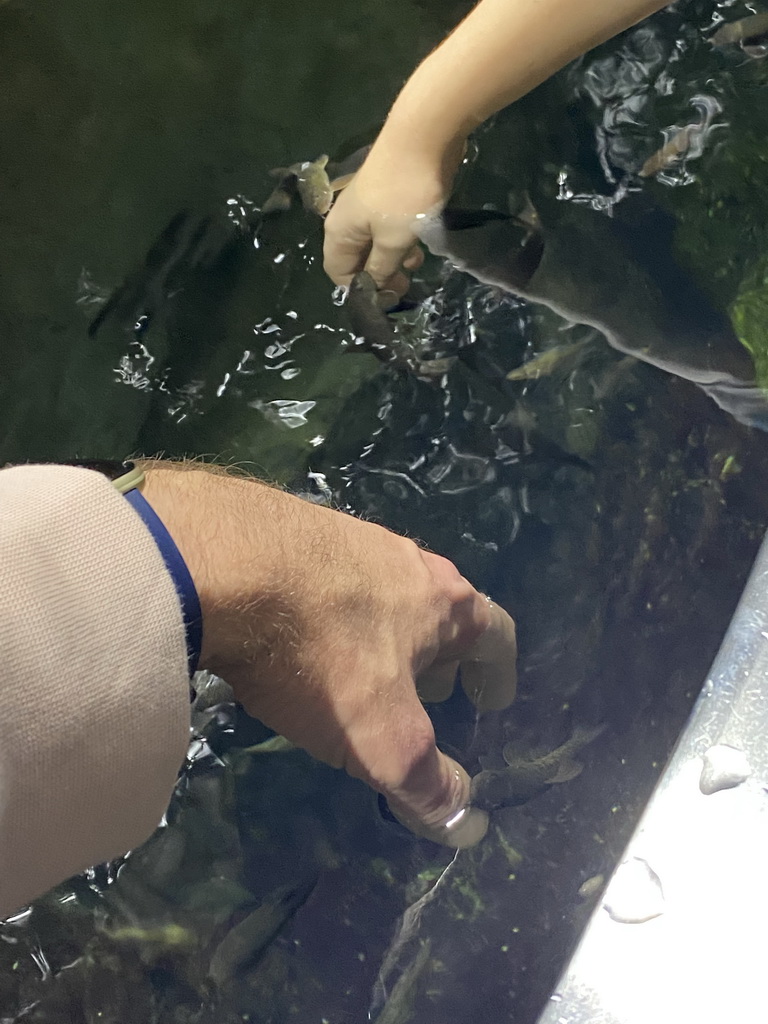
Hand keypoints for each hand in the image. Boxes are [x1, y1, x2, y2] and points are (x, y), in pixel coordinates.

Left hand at [141, 463, 516, 846]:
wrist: (221, 563)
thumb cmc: (321, 654)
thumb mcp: (382, 740)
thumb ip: (428, 785)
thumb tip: (468, 825)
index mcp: (443, 601)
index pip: (496, 633)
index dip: (499, 673)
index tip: (492, 700)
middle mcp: (404, 558)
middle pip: (439, 610)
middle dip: (438, 655)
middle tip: (426, 692)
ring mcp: (347, 537)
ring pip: (382, 591)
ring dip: (384, 631)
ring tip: (361, 666)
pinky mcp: (290, 530)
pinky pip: (328, 578)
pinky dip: (331, 612)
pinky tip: (300, 635)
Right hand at [323, 134, 464, 297]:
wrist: (423, 136)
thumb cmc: (403, 194)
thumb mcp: (393, 241)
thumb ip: (381, 269)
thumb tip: (372, 289)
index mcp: (338, 232)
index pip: (338, 273)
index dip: (359, 291)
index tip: (387, 298)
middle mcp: (347, 221)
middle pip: (357, 261)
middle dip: (379, 276)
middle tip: (405, 285)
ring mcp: (367, 207)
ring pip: (375, 246)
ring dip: (394, 260)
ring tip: (415, 264)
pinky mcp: (387, 198)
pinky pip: (389, 230)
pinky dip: (401, 241)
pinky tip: (419, 243)